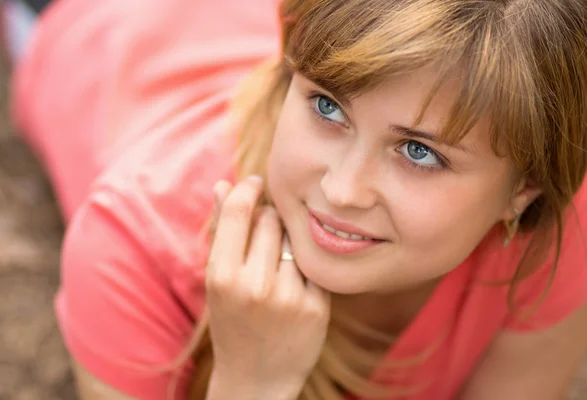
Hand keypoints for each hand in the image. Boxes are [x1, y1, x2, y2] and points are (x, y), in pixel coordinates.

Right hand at [205, 176, 330, 398]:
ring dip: (288, 241)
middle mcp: (254, 285)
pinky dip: (306, 266)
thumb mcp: (217, 280)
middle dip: (268, 219)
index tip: (256, 182)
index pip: (240, 211)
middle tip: (264, 238)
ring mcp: (289, 297)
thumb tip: (223, 184)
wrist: (256, 379)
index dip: (248, 189)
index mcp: (222, 276)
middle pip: (271, 219)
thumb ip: (222, 231)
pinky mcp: (316, 307)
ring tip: (277, 265)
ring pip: (295, 239)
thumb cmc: (232, 321)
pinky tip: (295, 282)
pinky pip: (315, 264)